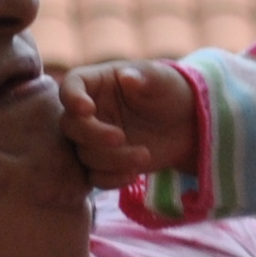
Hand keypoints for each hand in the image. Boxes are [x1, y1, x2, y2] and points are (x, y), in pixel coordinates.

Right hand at [59, 60, 196, 181]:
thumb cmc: (169, 92)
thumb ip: (146, 77)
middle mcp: (89, 111)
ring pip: (84, 154)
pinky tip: (133, 175)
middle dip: (93, 135)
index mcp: (97, 82)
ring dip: (112, 159)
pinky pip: (94, 176)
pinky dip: (111, 179)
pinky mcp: (103, 163)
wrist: (185, 125)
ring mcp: (94, 139)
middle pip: (70, 125)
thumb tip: (127, 77)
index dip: (72, 97)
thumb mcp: (163, 80)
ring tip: (144, 156)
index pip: (71, 85)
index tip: (87, 109)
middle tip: (121, 138)